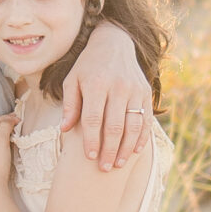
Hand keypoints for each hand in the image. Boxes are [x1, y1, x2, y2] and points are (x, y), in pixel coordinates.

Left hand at [0, 111, 17, 188]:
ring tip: (14, 131)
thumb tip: (8, 120)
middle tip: (17, 123)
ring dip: (3, 133)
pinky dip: (0, 142)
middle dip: (5, 125)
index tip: (19, 118)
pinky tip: (7, 143)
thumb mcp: (1, 141)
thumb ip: (5, 127)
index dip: (7, 118)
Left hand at [61, 21, 150, 168]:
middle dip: (109, 149)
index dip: (91, 140)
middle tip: (104, 168)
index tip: (90, 157)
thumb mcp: (73, 79)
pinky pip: (146, 119)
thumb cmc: (88, 66)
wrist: (114, 43)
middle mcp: (118, 87)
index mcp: (96, 84)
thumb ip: (70, 104)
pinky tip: (134, 151)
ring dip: (126, 148)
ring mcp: (135, 90)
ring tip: (119, 164)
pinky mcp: (146, 92)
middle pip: (115, 125)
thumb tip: (65, 129)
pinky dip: (141, 137)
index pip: (93, 118)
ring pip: (133, 125)